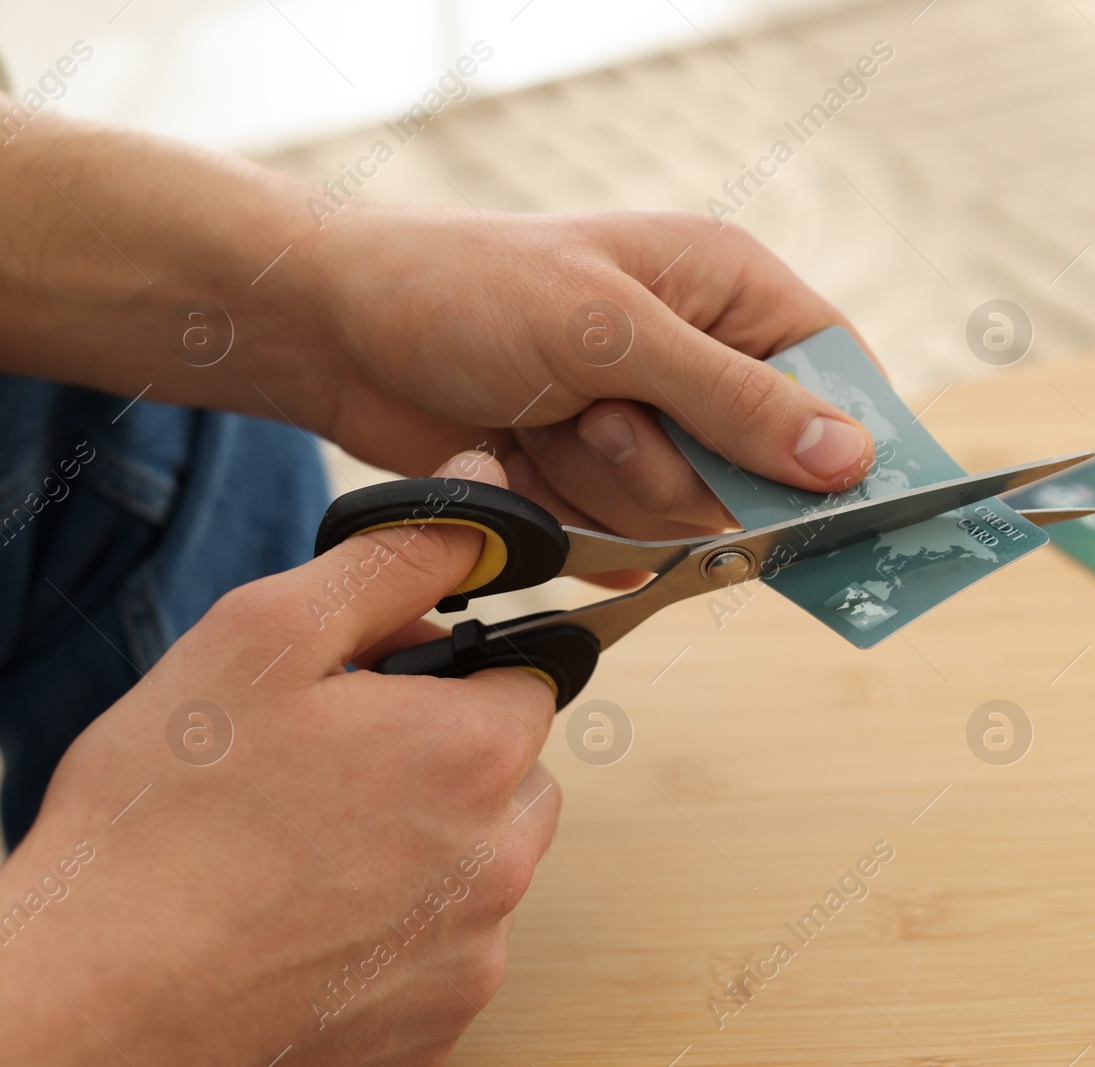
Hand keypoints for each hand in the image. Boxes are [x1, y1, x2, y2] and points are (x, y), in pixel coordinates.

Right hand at [0, 452, 555, 1066]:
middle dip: (447, 753)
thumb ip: (396, 557)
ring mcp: (474, 952)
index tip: (375, 688)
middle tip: (334, 765)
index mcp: (476, 753)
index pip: (530, 674)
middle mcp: (500, 860)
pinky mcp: (441, 1024)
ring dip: (431, 840)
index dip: (449, 667)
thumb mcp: (266, 639)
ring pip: (489, 860)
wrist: (91, 998)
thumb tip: (483, 487)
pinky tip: (314, 916)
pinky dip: (403, 924)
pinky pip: (452, 944)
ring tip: (314, 845)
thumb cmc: (163, 818)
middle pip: (516, 770)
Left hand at [308, 209, 878, 541]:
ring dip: (609, 487)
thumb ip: (733, 400)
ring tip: (545, 423)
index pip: (836, 370)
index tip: (840, 500)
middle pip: (763, 467)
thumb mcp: (609, 333)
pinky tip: (522, 457)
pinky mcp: (598, 477)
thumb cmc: (468, 291)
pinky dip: (570, 513)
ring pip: (690, 514)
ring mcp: (647, 423)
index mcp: (726, 288)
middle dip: (676, 465)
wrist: (336, 334)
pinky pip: (628, 538)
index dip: (846, 438)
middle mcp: (699, 357)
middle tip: (604, 418)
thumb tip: (849, 458)